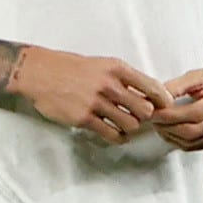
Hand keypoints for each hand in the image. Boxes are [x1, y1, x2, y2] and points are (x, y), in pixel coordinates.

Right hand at [13, 47, 171, 142]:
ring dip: (130, 127)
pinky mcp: (84, 118)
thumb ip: (124, 78)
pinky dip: (118, 137)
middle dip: (145, 117)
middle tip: (139, 117)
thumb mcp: (101, 64)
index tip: (164, 107)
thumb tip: (150, 93)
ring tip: (124, 125)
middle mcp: (109, 85)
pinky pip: (111, 134)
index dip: (162, 100)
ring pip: (130, 125)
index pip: (152, 87)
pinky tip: (115, 134)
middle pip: (145, 110)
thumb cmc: (70, 68)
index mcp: (116, 68)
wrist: (38, 72)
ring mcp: (96, 102)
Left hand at [152, 62, 202, 150]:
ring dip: (170, 135)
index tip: (153, 111)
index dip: (170, 115)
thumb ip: (176, 86)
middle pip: (193, 131)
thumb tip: (154, 98)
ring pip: (192, 142)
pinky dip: (179, 141)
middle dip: (167, 127)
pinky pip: (196, 146)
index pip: (195, 113)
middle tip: (152, 118)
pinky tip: (170, 131)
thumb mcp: (198, 75)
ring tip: (159, 124)